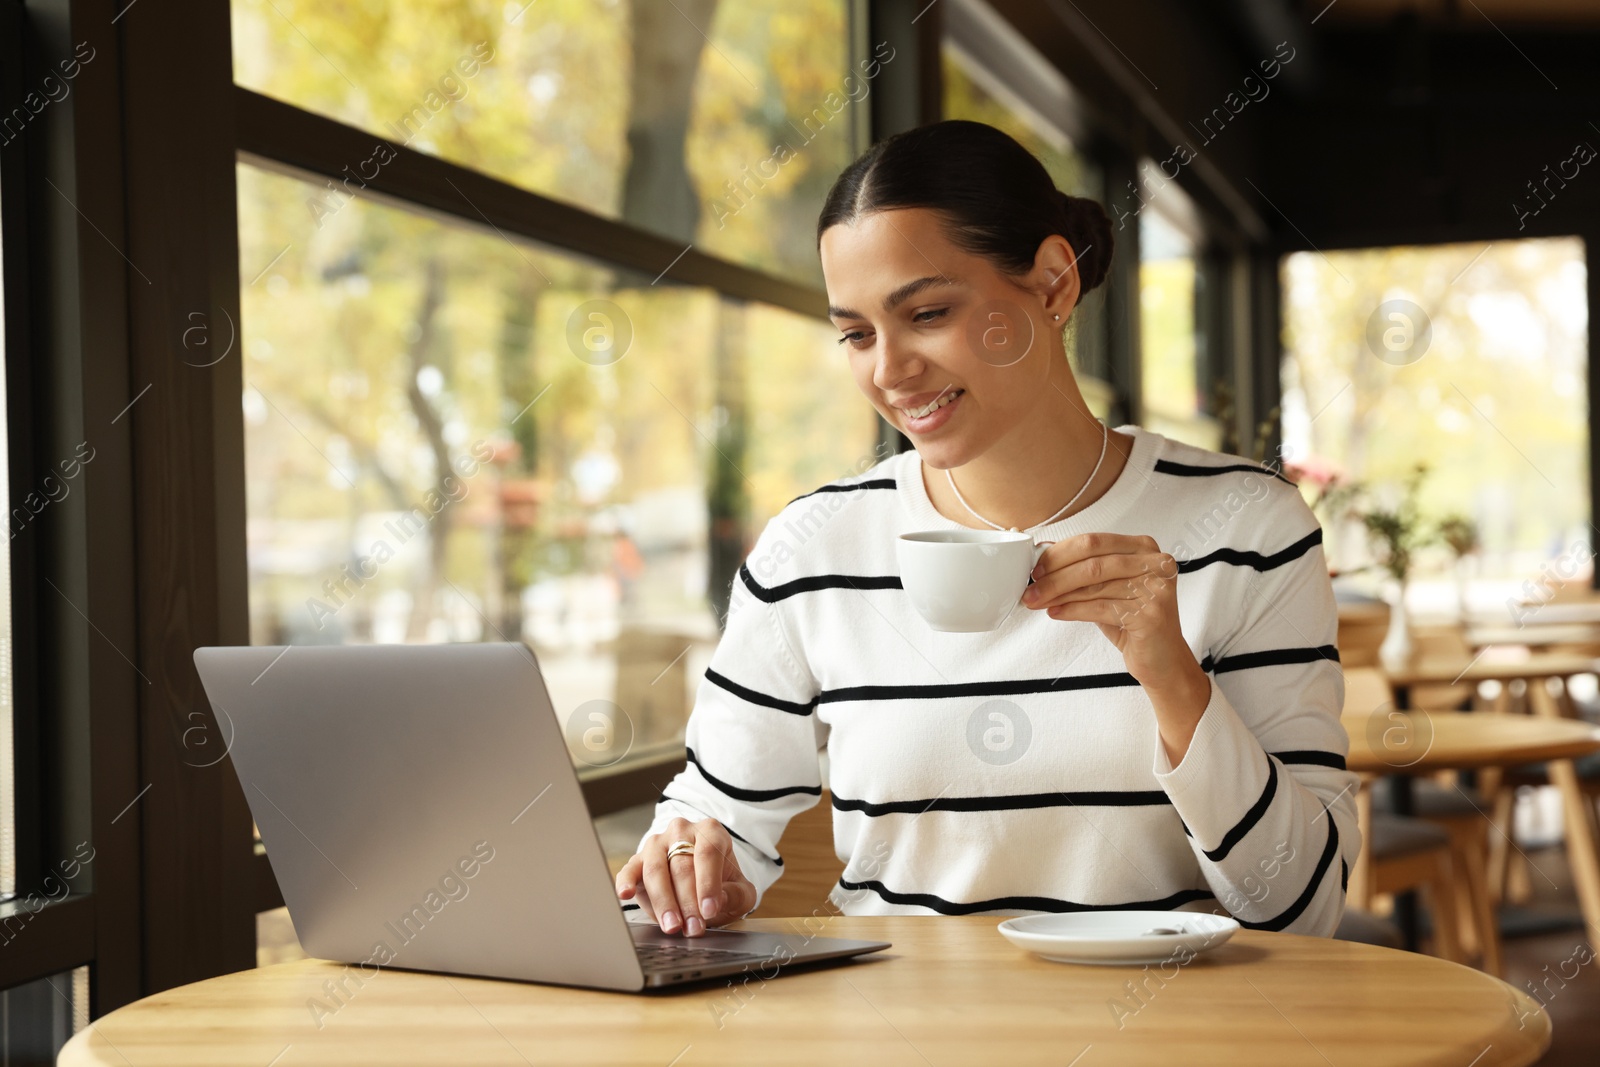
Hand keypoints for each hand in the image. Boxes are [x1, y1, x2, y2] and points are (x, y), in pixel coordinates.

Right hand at [614, 816, 758, 936]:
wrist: (699, 880)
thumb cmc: (721, 884)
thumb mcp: (740, 891)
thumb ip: (736, 895)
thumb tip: (719, 900)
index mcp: (711, 832)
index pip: (708, 853)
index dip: (708, 883)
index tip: (709, 910)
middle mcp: (681, 831)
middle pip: (681, 865)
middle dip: (687, 902)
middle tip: (693, 928)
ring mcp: (657, 844)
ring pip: (656, 869)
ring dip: (664, 901)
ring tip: (672, 926)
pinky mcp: (637, 860)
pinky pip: (629, 869)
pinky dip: (625, 882)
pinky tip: (625, 894)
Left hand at [1020, 532, 1194, 689]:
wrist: (1163, 660)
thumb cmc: (1133, 621)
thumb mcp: (1107, 589)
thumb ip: (1083, 569)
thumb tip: (1044, 553)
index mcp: (1144, 547)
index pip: (1093, 542)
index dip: (1060, 554)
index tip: (1035, 567)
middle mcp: (1155, 563)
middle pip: (1092, 562)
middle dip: (1055, 576)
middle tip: (1031, 588)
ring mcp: (1156, 588)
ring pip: (1094, 585)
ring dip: (1059, 594)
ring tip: (1037, 602)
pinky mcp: (1152, 614)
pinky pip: (1101, 608)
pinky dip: (1073, 610)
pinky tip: (1056, 612)